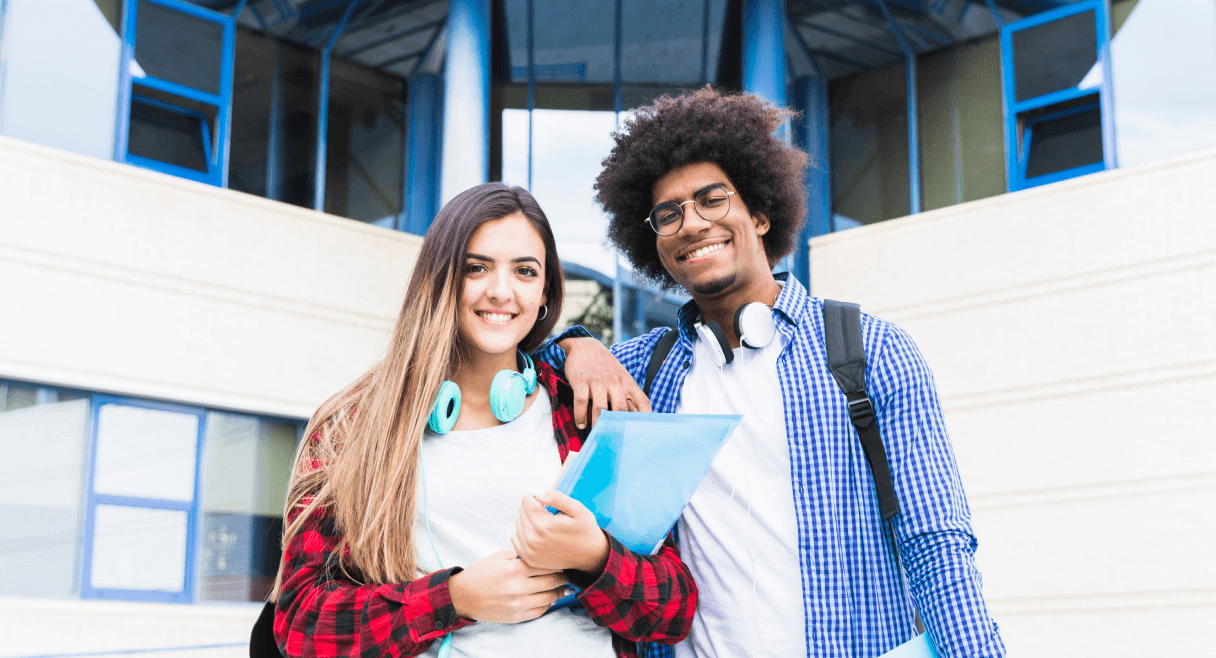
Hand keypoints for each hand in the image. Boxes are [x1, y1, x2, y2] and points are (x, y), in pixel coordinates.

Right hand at [447, 550, 569, 622]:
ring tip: (566, 587)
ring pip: (549, 597)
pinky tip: (551, 598)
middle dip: (563, 576)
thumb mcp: (499, 556)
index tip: (564, 559)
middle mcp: (518, 587)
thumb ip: (520, 554)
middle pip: (551, 581)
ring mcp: (518, 604)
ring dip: (559, 592)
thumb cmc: (481, 573)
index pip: (545, 564)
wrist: (463, 596)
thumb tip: (540, 550)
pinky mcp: (516, 616)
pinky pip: (539, 611)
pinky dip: (548, 604)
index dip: (557, 561)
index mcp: (514, 569)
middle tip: (570, 573)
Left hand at [511, 488, 609, 575]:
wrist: (590, 556)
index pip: (526, 500)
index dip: (538, 498)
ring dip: (529, 521)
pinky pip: (515, 538)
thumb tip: (534, 490)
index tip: (549, 505)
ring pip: (518, 524)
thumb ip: (555, 497)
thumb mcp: (576, 509)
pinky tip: (539, 535)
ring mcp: (529, 551)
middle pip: (521, 511)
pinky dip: (525, 534)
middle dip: (534, 509)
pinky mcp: (528, 559)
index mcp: (543, 525)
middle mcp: (533, 539)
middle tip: (550, 516)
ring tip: (546, 526)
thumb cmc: (584, 529)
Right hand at [558, 336, 651, 427]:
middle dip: (617, 425)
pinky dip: (581, 415)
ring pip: (600, 407)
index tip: (644, 431)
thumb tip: (637, 419)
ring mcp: (597, 380)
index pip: (642, 401)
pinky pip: (582, 401)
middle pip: (621, 408)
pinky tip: (581, 423)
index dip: (645, 417)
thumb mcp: (621, 377)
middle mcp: (614, 382)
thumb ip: (628, 396)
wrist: (586, 346)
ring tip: (595, 433)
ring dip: (597, 423)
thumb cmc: (606, 367)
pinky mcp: (581, 380)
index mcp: (627, 382)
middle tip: (613, 438)